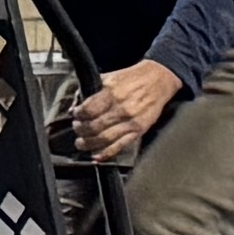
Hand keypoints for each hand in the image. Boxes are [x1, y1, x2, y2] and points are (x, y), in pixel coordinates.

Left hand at [66, 59, 183, 165]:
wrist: (158, 80)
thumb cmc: (133, 78)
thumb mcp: (110, 78)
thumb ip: (91, 90)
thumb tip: (75, 104)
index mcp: (112, 93)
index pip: (88, 110)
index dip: (78, 115)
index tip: (75, 115)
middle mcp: (121, 109)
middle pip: (94, 126)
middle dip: (81, 130)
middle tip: (77, 128)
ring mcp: (131, 122)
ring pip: (104, 139)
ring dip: (88, 143)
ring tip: (81, 143)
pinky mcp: (139, 130)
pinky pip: (120, 146)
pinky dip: (106, 153)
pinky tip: (96, 156)